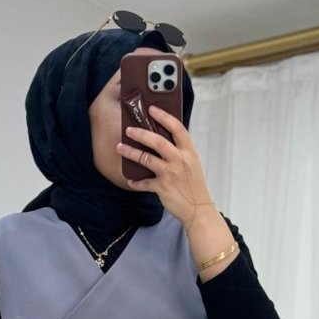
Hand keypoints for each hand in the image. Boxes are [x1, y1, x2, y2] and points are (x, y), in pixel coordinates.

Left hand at [117, 105, 215, 228]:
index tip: (151, 109)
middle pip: (158, 141)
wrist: (198, 208)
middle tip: (129, 130)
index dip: (164, 117)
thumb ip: (180, 151)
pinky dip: (135, 182)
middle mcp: (180, 160)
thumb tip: (163, 139)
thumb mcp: (192, 163)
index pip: (177, 128)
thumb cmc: (194, 185)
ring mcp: (170, 174)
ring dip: (131, 152)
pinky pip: (144, 183)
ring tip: (120, 147)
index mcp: (189, 152)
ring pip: (147, 159)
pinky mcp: (162, 188)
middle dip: (141, 133)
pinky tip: (130, 181)